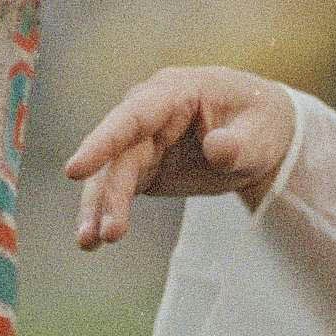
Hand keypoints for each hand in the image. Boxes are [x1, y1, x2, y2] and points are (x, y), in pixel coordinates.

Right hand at [65, 68, 297, 248]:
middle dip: (106, 193)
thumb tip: (218, 149)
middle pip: (118, 152)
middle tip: (103, 233)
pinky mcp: (143, 166)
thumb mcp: (261, 132)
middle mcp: (150, 112)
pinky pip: (117, 188)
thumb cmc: (261, 123)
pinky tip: (94, 239)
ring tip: (89, 243)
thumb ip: (240, 143)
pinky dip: (106, 212)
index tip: (74, 170)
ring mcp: (144, 140)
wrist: (261, 136)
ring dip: (98, 207)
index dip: (103, 141)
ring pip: (111, 173)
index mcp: (176, 92)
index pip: (134, 116)